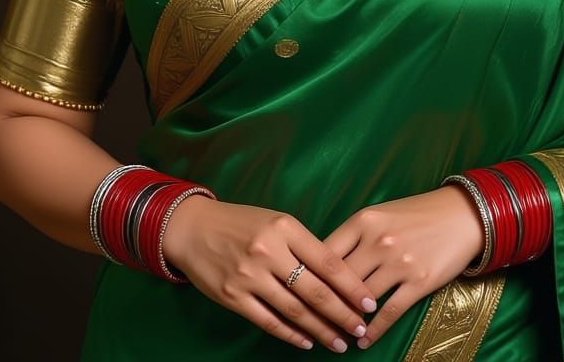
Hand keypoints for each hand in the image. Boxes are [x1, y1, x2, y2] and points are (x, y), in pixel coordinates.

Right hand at [163, 196, 377, 352]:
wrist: (193, 229)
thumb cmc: (242, 223)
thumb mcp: (275, 220)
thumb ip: (303, 244)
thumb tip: (337, 276)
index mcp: (285, 227)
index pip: (327, 261)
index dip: (352, 285)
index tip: (369, 302)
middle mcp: (269, 251)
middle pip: (314, 290)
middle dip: (342, 313)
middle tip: (361, 329)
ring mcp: (249, 276)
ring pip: (294, 310)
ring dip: (320, 330)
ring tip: (339, 342)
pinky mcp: (233, 297)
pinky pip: (269, 321)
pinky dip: (291, 335)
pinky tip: (307, 341)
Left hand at [322, 186, 484, 349]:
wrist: (461, 215)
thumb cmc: (416, 214)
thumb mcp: (380, 214)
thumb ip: (354, 235)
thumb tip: (324, 262)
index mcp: (364, 221)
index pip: (325, 253)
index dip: (309, 276)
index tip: (301, 294)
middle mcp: (378, 241)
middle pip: (340, 280)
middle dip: (323, 304)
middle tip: (312, 322)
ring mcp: (399, 263)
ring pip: (362, 300)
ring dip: (346, 320)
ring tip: (334, 334)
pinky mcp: (419, 282)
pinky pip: (389, 313)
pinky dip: (373, 331)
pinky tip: (363, 341)